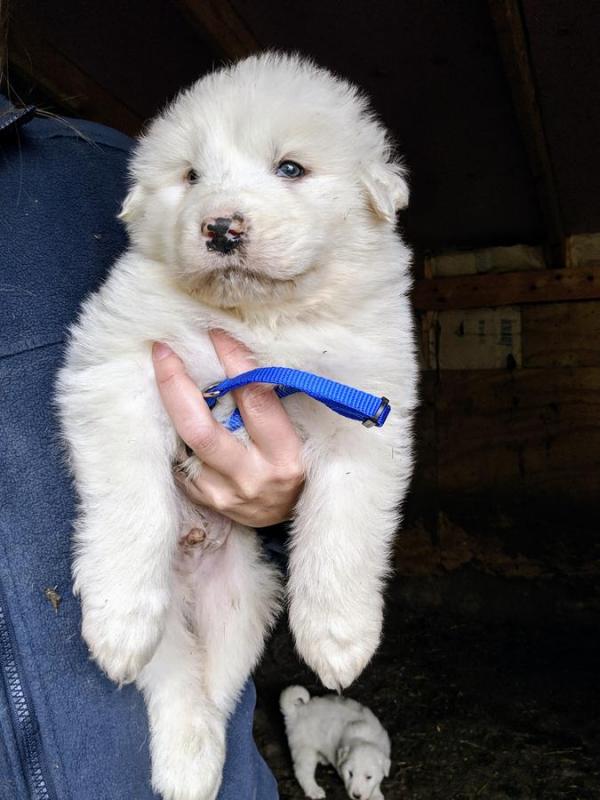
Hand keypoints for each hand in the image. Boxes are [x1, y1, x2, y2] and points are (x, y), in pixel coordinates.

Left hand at [152, 331, 303, 526]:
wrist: (290, 513)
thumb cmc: (297, 461)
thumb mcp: (298, 432)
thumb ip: (270, 401)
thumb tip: (236, 352)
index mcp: (285, 454)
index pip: (254, 399)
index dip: (233, 362)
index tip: (216, 333)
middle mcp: (253, 476)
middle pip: (201, 429)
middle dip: (176, 385)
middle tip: (162, 351)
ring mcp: (225, 493)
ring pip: (183, 445)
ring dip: (169, 406)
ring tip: (163, 373)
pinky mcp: (206, 501)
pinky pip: (180, 461)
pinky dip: (175, 433)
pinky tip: (174, 413)